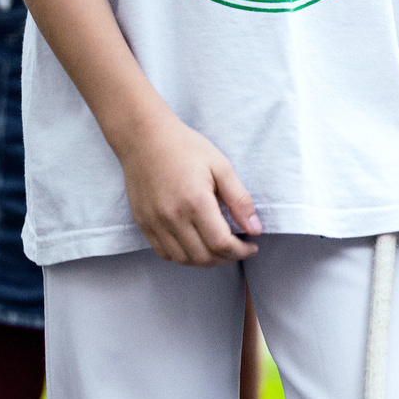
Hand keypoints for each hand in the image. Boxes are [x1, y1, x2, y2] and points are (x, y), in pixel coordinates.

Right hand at [114, 111, 259, 265]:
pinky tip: (195, 245)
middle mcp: (173, 217)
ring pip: (184, 260)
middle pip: (204, 257)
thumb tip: (255, 229)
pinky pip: (165, 253)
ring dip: (206, 260)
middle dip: (227, 258)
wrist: (144, 137)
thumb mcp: (220, 166)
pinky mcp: (143, 223)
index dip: (241, 251)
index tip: (251, 246)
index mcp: (196, 202)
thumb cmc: (185, 147)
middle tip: (238, 248)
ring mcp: (155, 223)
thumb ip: (239, 199)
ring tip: (219, 249)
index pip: (221, 244)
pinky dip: (183, 257)